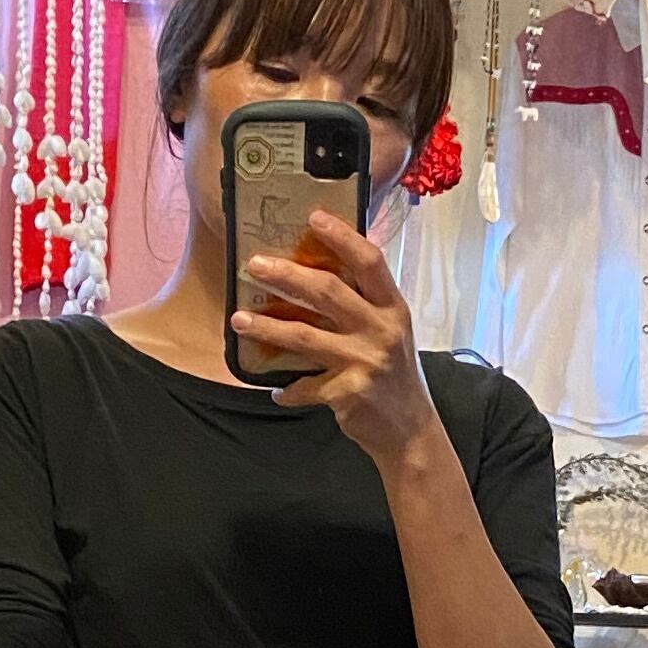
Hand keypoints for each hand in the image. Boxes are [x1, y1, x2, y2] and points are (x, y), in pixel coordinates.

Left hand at [234, 212, 438, 469]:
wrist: (409, 431)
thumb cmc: (394, 375)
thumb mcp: (390, 331)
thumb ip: (363, 305)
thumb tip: (315, 273)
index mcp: (393, 308)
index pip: (369, 262)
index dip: (342, 237)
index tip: (313, 217)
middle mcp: (382, 329)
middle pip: (329, 292)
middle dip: (287, 276)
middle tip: (254, 265)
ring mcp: (366, 361)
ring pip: (305, 336)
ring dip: (267, 328)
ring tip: (238, 320)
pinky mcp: (349, 393)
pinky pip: (305, 386)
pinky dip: (287, 391)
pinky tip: (275, 392)